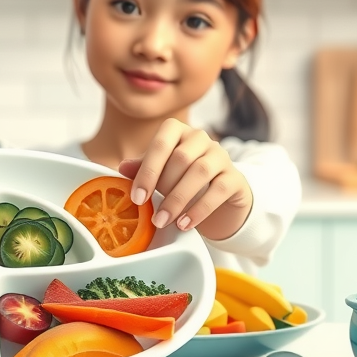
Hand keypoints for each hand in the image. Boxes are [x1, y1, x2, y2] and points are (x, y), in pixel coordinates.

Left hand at [119, 119, 252, 240]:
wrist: (218, 198)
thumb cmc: (180, 180)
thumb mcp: (159, 173)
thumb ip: (142, 168)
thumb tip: (121, 168)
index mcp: (177, 131)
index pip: (161, 143)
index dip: (147, 171)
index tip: (137, 198)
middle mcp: (201, 138)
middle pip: (181, 158)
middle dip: (162, 189)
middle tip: (151, 215)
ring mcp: (221, 155)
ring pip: (200, 172)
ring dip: (178, 200)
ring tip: (163, 221)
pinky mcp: (235, 177)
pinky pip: (218, 190)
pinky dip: (199, 209)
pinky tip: (184, 224)